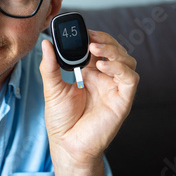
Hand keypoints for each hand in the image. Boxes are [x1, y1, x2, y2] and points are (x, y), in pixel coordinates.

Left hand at [40, 30, 138, 167]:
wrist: (66, 144)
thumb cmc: (61, 119)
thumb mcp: (52, 87)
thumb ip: (50, 65)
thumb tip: (46, 43)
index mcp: (90, 72)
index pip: (98, 48)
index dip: (95, 37)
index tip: (84, 30)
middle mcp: (105, 78)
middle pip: (115, 51)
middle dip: (105, 41)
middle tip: (90, 38)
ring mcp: (115, 89)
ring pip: (126, 61)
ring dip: (113, 51)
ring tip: (95, 49)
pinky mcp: (122, 100)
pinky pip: (130, 79)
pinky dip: (120, 68)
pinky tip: (103, 66)